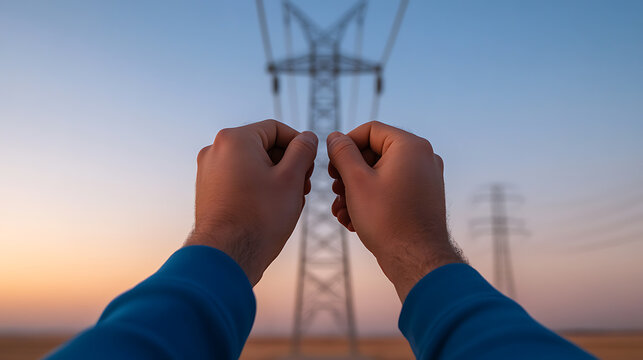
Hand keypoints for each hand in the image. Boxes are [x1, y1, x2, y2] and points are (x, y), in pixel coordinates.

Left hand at [184, 120, 316, 284]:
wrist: (226, 256)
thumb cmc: (260, 217)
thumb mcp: (291, 178)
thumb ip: (303, 151)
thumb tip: (307, 137)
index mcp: (235, 139)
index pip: (277, 129)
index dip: (300, 145)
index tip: (311, 166)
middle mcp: (216, 149)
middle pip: (263, 146)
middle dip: (287, 163)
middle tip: (304, 187)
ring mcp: (208, 171)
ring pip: (252, 164)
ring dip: (275, 177)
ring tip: (290, 201)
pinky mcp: (208, 190)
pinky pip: (239, 179)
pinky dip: (257, 187)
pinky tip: (271, 209)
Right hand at [326, 121, 463, 300]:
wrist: (416, 260)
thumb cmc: (387, 220)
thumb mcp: (356, 181)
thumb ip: (342, 153)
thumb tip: (335, 137)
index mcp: (410, 146)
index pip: (370, 130)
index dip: (345, 145)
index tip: (331, 166)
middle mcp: (423, 157)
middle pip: (375, 152)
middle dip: (349, 173)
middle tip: (335, 191)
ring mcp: (426, 177)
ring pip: (381, 174)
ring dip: (356, 190)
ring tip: (340, 211)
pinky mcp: (423, 197)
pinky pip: (393, 189)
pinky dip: (372, 199)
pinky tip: (353, 220)